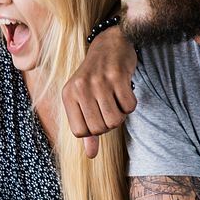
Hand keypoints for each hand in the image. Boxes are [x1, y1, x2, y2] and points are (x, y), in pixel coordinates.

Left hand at [62, 25, 136, 157]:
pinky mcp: (117, 76)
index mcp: (68, 95)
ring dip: (121, 115)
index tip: (97, 116)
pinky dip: (131, 104)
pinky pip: (129, 107)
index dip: (93, 130)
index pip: (80, 132)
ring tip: (116, 100)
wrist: (109, 44)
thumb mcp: (83, 100)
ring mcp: (98, 82)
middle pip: (99, 128)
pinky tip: (124, 91)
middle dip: (109, 123)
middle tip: (109, 107)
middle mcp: (80, 88)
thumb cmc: (95, 78)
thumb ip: (87, 129)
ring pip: (115, 120)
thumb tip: (91, 156)